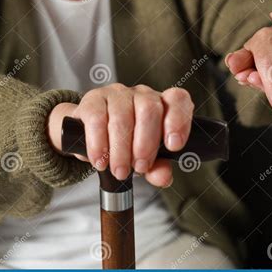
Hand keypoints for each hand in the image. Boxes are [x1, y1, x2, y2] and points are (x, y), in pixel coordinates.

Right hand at [47, 84, 194, 186]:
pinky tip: (101, 160)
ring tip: (120, 170)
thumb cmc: (128, 144)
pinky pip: (97, 119)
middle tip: (141, 167)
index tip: (174, 145)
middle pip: (149, 109)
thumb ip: (159, 168)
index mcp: (164, 105)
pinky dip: (99, 145)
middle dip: (146, 144)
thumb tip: (163, 177)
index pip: (178, 99)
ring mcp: (118, 94)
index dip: (178, 120)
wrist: (93, 136)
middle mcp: (143, 95)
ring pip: (122, 117)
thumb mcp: (147, 159)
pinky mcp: (93, 99)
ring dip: (121, 150)